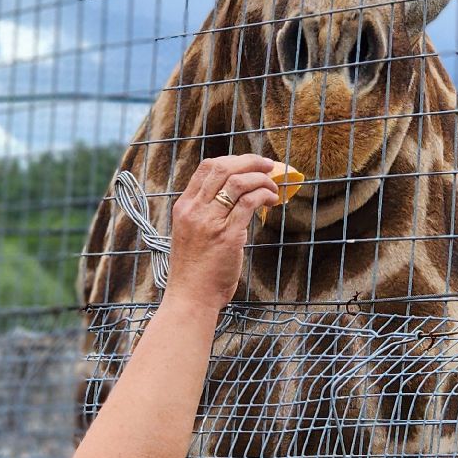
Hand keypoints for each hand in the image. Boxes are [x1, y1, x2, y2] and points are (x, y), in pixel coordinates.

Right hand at [163, 155, 281, 311]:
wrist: (190, 297)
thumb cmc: (194, 271)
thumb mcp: (190, 234)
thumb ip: (205, 214)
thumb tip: (234, 198)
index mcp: (184, 207)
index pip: (206, 167)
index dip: (232, 160)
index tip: (250, 163)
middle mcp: (195, 210)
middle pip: (223, 168)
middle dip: (250, 161)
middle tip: (268, 165)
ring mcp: (210, 222)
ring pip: (239, 182)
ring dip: (261, 179)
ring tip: (273, 186)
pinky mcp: (228, 236)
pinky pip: (250, 203)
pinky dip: (264, 195)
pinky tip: (272, 201)